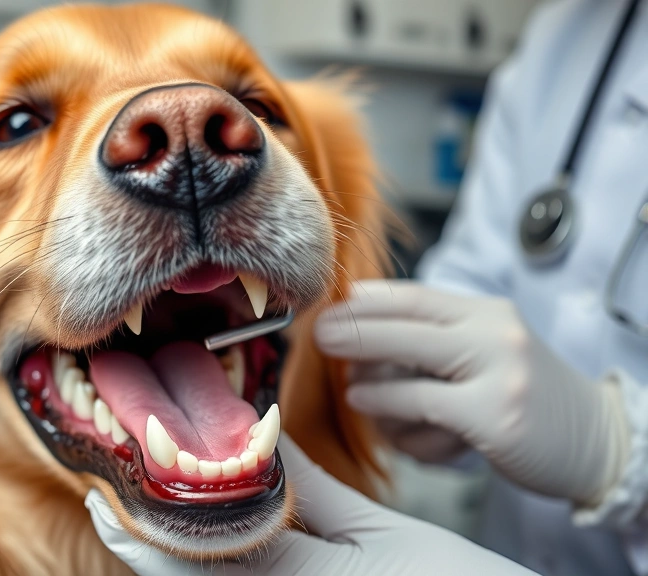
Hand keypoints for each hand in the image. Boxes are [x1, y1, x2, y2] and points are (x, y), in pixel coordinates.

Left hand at [86, 433, 536, 575]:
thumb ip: (312, 497)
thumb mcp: (382, 536)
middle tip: (111, 507)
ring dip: (172, 559)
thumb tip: (262, 446)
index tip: (109, 497)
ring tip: (143, 519)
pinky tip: (206, 542)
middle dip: (146, 547)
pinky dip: (211, 570)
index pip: (197, 562)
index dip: (143, 533)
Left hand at [314, 279, 628, 504]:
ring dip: (368, 384)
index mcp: (487, 311)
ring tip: (356, 392)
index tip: (328, 307)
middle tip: (320, 337)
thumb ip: (432, 330)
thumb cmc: (523, 393)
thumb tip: (358, 306)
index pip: (414, 295)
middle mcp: (494, 334)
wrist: (593, 439)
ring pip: (405, 370)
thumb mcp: (485, 346)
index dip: (364, 301)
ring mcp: (497, 374)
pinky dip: (386, 410)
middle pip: (403, 325)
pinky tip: (370, 410)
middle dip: (352, 331)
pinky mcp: (493, 417)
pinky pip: (419, 408)